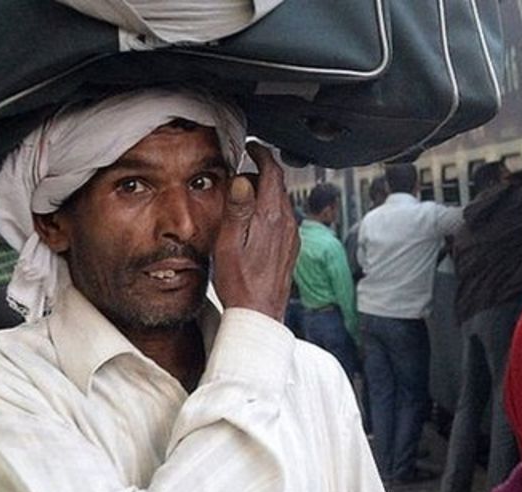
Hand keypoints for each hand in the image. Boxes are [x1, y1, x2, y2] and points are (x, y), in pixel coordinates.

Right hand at [212, 141, 299, 320]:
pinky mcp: (291, 247)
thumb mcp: (229, 243)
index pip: (272, 172)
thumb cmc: (240, 282)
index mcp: (271, 217)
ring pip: (280, 201)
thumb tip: (243, 180)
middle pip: (277, 184)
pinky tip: (252, 223)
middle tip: (238, 177)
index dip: (262, 154)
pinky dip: (268, 210)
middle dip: (259, 173)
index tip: (251, 147)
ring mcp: (291, 236)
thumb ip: (237, 209)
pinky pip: (282, 218)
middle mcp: (286, 223)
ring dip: (263, 193)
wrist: (260, 313)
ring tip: (242, 200)